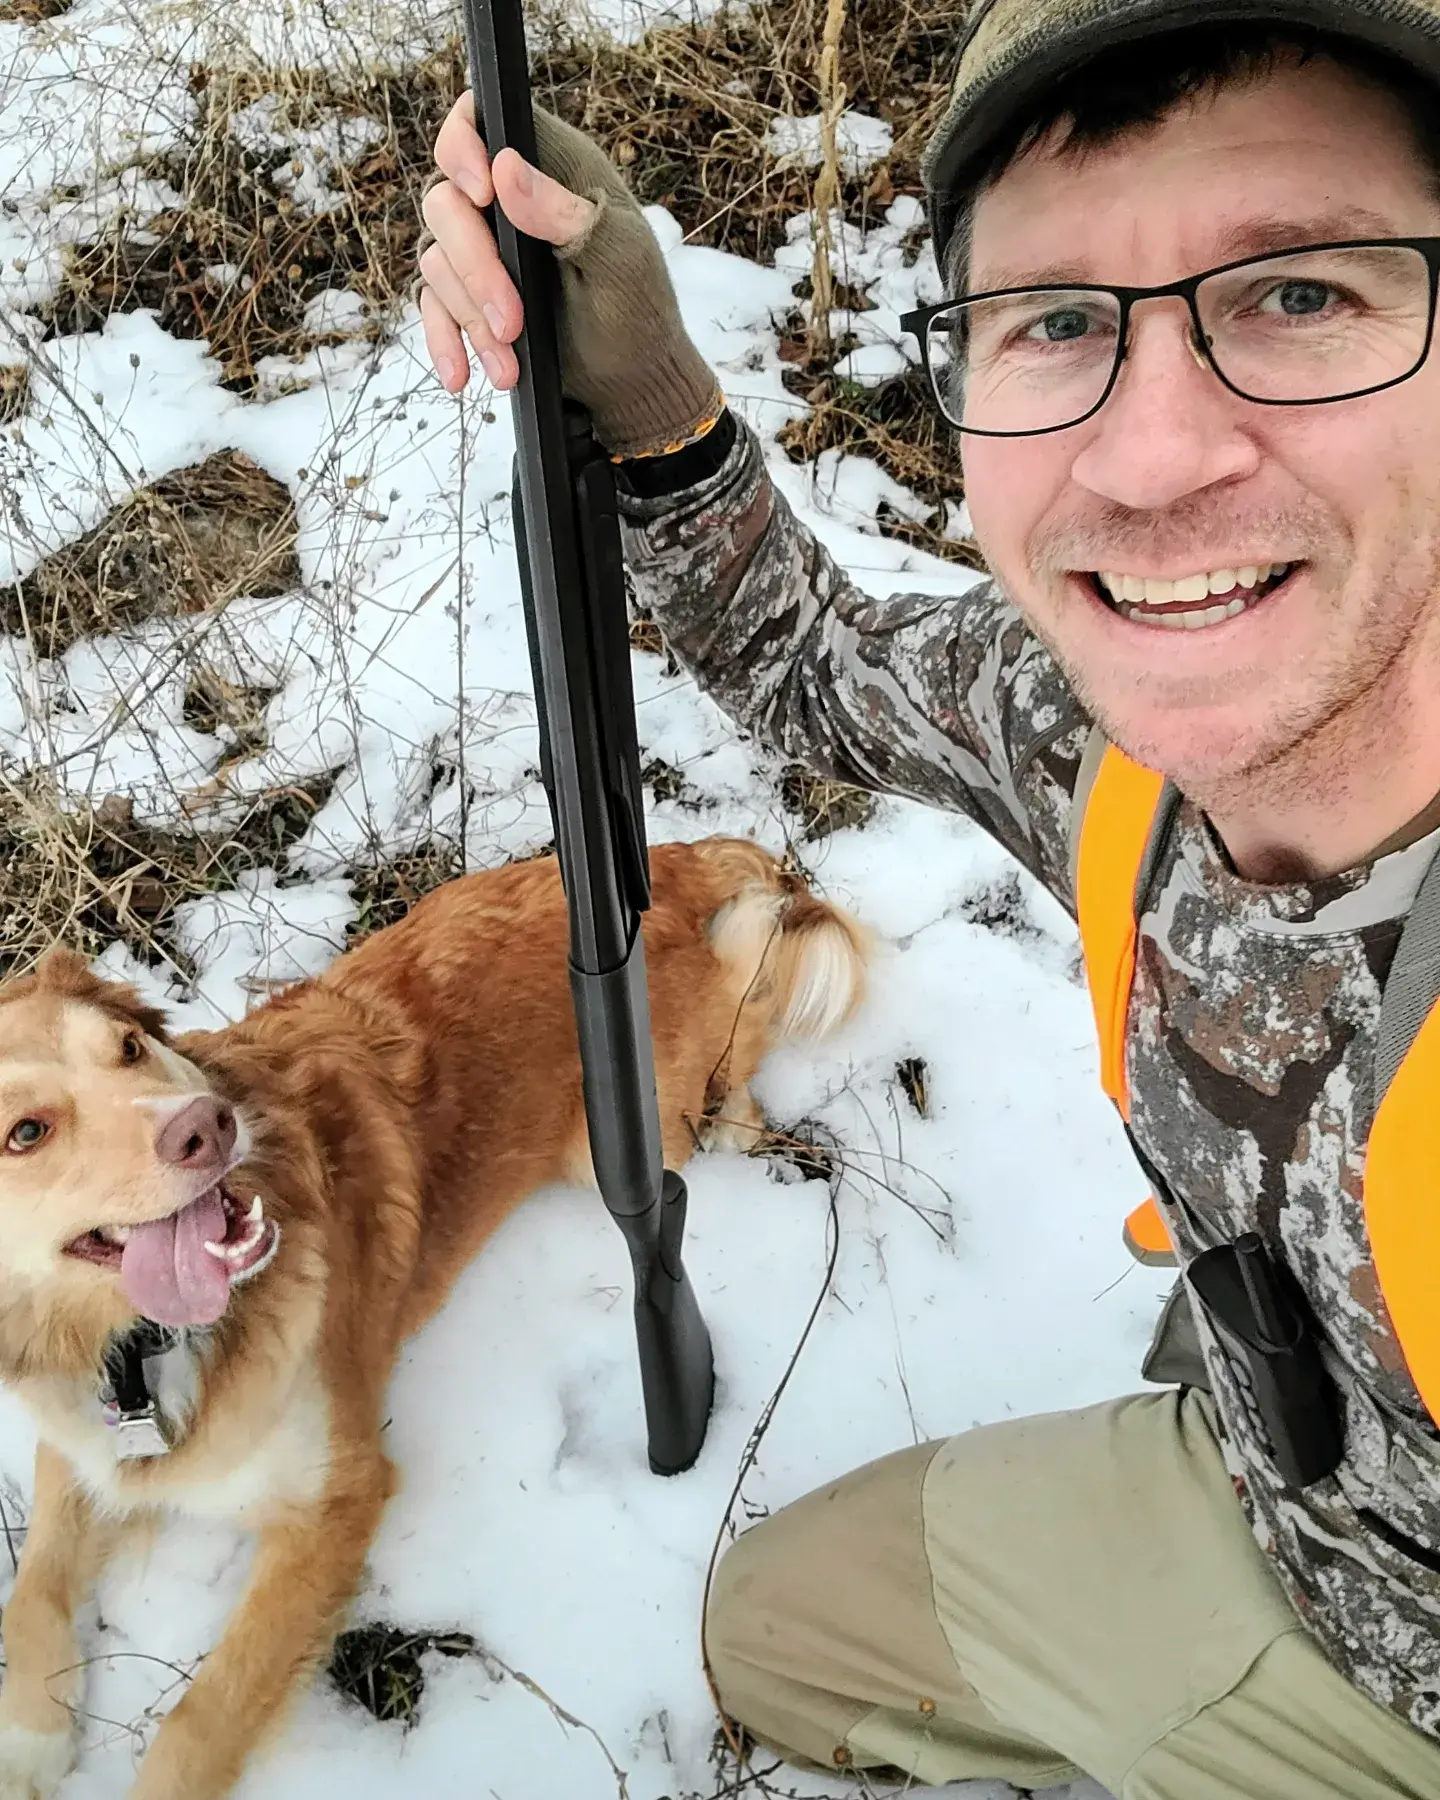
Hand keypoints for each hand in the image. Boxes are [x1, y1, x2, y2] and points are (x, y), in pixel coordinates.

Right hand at [415, 95, 721, 458]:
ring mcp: (484, 248)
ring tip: (508, 363)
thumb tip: (506, 169)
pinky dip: (445, 339)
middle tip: (513, 320)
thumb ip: (565, 213)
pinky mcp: (470, 296)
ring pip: (437, 260)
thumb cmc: (639, 309)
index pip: (480, 122)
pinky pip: (431, 305)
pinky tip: (462, 373)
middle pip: (446, 203)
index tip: (480, 192)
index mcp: (549, 168)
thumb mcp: (620, 259)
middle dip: (475, 268)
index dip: (462, 145)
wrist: (630, 380)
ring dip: (470, 318)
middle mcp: (507, 200)